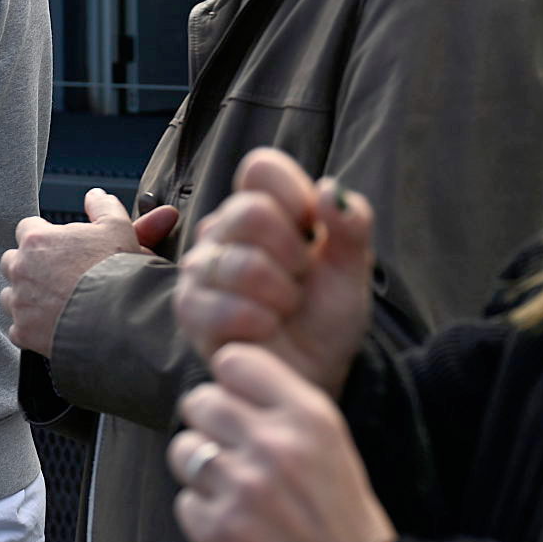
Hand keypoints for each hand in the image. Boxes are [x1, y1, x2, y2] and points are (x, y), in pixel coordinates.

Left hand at [2, 188, 178, 356]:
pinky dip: (30, 328)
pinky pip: (16, 328)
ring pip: (9, 296)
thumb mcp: (118, 227)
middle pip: (12, 262)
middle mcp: (21, 269)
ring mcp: (20, 302)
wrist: (118, 317)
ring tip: (51, 303)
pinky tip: (51, 327)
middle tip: (54, 275)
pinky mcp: (24, 332)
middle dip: (28, 267)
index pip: (26, 229)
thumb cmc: (117, 271)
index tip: (58, 247)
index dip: (42, 237)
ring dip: (25, 297)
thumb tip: (95, 196)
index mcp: (37, 240)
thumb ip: (103, 207)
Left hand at [171, 342, 396, 541]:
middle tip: (231, 452)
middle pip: (198, 402)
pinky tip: (235, 525)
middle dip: (209, 425)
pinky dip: (203, 515)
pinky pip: (184, 502)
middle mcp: (272, 444)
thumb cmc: (341, 512)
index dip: (229, 384)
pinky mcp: (218, 530)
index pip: (233, 360)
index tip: (237, 404)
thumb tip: (223, 380)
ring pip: (183, 451)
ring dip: (199, 468)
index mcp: (307, 415)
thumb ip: (280, 404)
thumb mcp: (330, 440)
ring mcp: (241, 488)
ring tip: (231, 489)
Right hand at [175, 148, 376, 396]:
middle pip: (249, 213)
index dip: (295, 197)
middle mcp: (223, 230)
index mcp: (263, 208)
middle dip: (292, 255)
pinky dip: (259, 323)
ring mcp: (201, 268)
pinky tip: (265, 329)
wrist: (313, 372)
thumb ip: (350, 226)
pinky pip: (223, 307)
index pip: (261, 169)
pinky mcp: (190, 309)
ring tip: (284, 309)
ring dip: (281, 296)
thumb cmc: (326, 317)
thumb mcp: (352, 270)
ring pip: (241, 264)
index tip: (313, 233)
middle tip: (300, 280)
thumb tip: (329, 189)